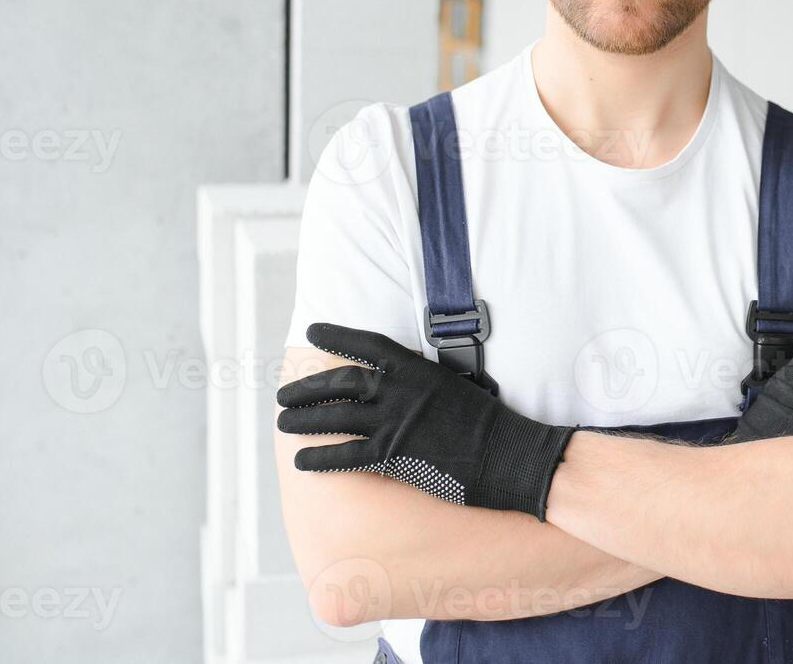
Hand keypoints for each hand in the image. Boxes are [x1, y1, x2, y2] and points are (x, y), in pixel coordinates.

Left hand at [276, 323, 573, 520]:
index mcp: (418, 369)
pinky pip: (345, 454)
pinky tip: (301, 460)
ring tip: (282, 423)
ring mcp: (395, 422)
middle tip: (282, 394)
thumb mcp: (459, 387)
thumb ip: (427, 384)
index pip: (368, 345)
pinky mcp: (394, 454)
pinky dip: (319, 456)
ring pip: (334, 416)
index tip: (313, 332)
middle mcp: (401, 390)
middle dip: (306, 387)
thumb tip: (407, 386)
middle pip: (340, 382)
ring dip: (303, 419)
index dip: (337, 336)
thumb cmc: (491, 424)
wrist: (510, 453)